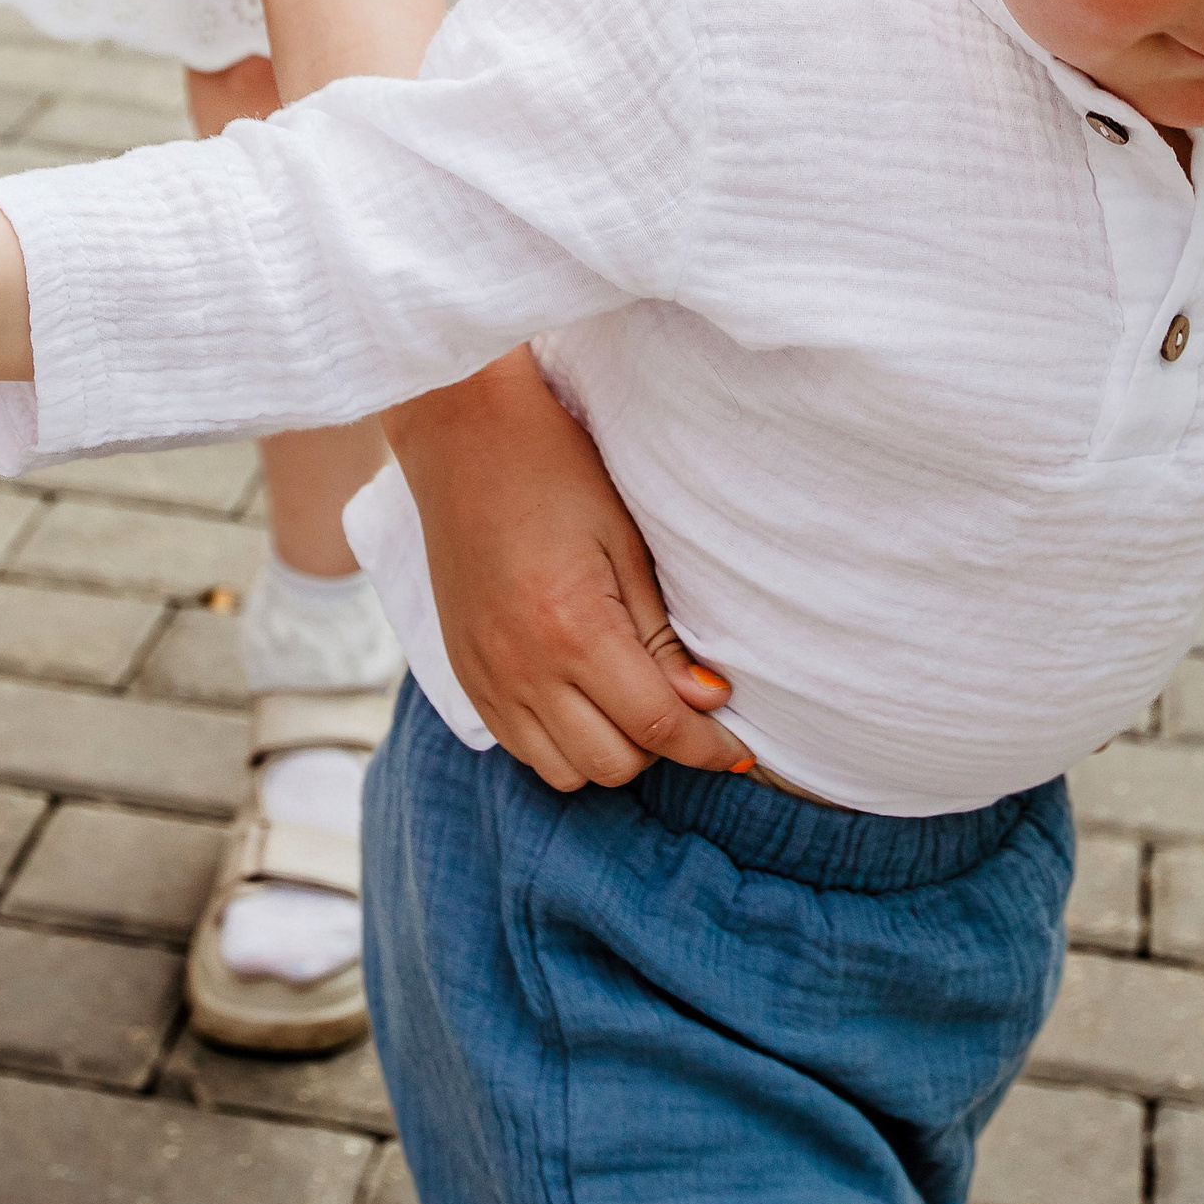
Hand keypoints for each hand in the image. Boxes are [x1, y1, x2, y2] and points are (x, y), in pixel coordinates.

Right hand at [384, 350, 747, 792]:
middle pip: (612, 763)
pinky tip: (581, 697)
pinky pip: (520, 748)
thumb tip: (708, 701)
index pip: (655, 726)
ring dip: (608, 750)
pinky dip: (560, 742)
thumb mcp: (625, 542)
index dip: (707, 748)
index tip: (739, 752)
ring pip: (564, 770)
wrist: (464, 432)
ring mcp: (487, 676)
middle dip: (660, 746)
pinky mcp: (464, 674)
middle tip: (683, 703)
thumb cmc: (555, 470)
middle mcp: (523, 668)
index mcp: (573, 629)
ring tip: (629, 699)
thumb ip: (662, 633)